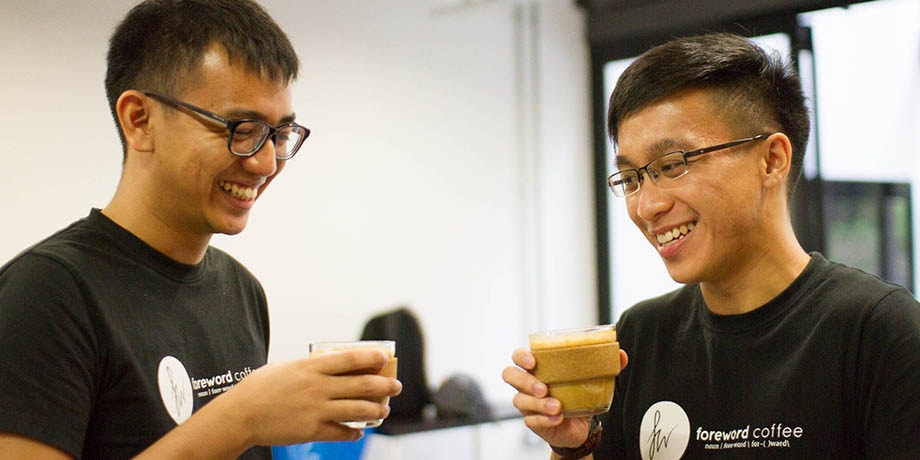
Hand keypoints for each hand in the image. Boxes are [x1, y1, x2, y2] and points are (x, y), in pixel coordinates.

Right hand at [218, 349, 402, 445]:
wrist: (240, 415)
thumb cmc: (259, 388)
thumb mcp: (286, 367)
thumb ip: (310, 366)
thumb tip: (330, 365)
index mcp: (311, 367)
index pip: (351, 359)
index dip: (372, 358)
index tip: (386, 358)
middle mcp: (318, 387)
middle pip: (362, 385)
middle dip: (385, 386)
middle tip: (395, 387)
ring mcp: (316, 410)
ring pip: (358, 410)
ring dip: (376, 410)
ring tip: (383, 410)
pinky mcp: (311, 430)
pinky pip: (341, 432)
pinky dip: (354, 432)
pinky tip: (358, 431)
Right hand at [501, 348, 627, 447]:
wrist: (580, 427)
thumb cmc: (578, 395)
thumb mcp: (590, 380)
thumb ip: (604, 366)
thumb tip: (620, 354)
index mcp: (538, 368)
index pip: (518, 356)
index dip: (521, 356)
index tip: (534, 361)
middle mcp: (527, 384)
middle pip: (510, 375)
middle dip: (525, 381)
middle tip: (544, 388)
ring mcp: (526, 403)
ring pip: (519, 400)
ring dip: (538, 404)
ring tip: (557, 407)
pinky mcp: (532, 421)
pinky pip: (531, 420)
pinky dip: (544, 420)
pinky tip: (558, 419)